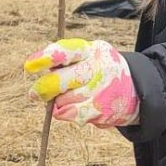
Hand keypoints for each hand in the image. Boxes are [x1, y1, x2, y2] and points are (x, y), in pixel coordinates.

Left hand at [23, 37, 138, 126]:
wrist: (137, 88)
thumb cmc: (99, 69)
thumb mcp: (87, 56)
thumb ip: (64, 61)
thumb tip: (37, 72)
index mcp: (91, 50)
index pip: (66, 51)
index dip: (46, 58)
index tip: (29, 66)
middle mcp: (98, 68)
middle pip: (63, 80)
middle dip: (45, 88)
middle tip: (34, 94)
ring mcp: (101, 90)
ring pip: (65, 100)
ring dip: (59, 102)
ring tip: (68, 98)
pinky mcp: (102, 110)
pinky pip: (73, 115)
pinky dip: (67, 114)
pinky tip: (74, 108)